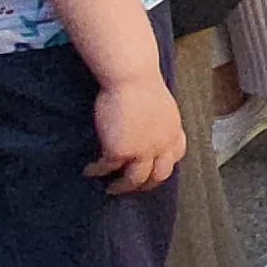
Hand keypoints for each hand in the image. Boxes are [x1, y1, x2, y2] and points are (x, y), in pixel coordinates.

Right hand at [90, 73, 184, 193]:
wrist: (131, 77)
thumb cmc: (141, 83)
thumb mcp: (161, 106)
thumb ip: (158, 122)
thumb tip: (149, 128)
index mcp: (173, 132)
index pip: (175, 155)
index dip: (164, 165)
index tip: (154, 170)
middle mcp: (162, 146)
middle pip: (158, 175)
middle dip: (146, 184)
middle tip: (133, 187)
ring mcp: (142, 151)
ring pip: (134, 179)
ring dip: (121, 187)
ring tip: (111, 189)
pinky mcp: (120, 152)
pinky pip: (107, 168)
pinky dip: (97, 171)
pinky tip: (90, 171)